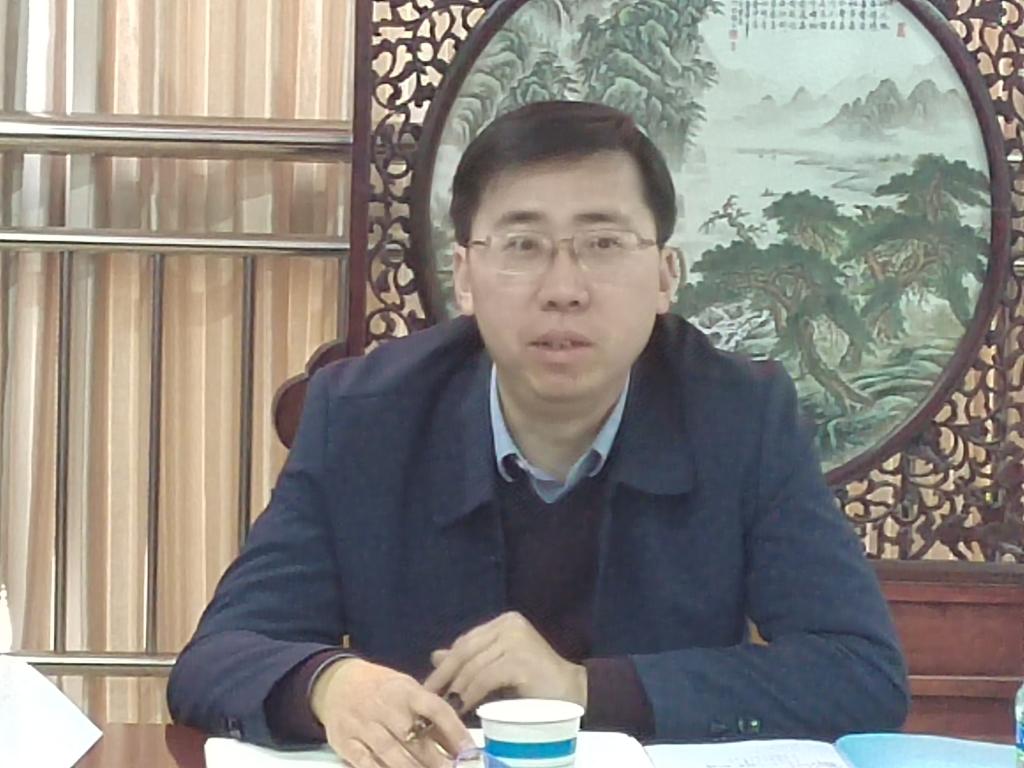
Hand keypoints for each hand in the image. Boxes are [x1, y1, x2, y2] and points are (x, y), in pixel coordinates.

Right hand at [311, 658, 473, 767]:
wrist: (335, 683)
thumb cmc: (382, 689)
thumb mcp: (408, 691)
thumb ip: (431, 716)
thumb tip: (460, 744)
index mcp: (405, 690)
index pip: (435, 708)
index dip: (454, 730)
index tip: (469, 750)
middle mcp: (384, 707)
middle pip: (414, 738)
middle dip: (436, 760)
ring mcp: (363, 725)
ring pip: (391, 754)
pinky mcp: (345, 742)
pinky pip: (366, 763)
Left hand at [423, 612, 586, 713]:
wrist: (573, 695)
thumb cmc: (535, 684)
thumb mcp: (496, 670)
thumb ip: (470, 662)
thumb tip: (435, 656)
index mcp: (505, 622)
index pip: (467, 641)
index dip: (446, 663)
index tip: (429, 684)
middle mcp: (510, 624)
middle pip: (466, 650)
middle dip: (444, 675)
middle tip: (429, 696)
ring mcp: (516, 639)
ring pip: (473, 665)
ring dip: (456, 689)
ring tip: (444, 707)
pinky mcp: (520, 659)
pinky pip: (485, 678)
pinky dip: (470, 694)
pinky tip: (461, 707)